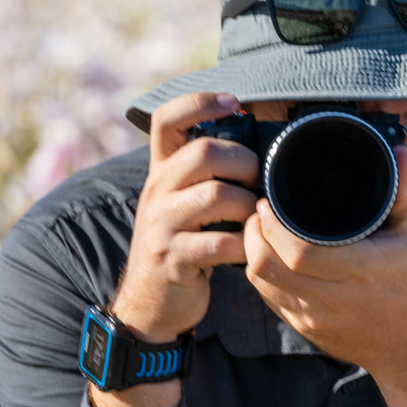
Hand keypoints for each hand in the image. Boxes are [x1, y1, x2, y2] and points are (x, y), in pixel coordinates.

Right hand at [113, 92, 258, 341]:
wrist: (149, 304)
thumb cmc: (180, 248)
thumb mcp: (181, 205)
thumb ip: (204, 177)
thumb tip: (254, 146)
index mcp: (160, 172)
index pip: (167, 118)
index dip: (201, 102)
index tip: (234, 103)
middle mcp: (157, 192)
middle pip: (205, 152)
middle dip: (244, 162)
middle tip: (258, 182)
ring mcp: (162, 225)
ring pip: (216, 195)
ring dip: (248, 206)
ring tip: (255, 220)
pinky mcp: (173, 258)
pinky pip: (219, 243)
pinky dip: (243, 246)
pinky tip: (247, 251)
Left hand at [242, 144, 406, 379]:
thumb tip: (396, 150)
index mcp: (362, 270)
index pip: (298, 252)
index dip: (272, 227)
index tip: (267, 203)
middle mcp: (335, 299)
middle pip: (269, 268)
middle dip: (253, 235)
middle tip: (258, 213)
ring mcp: (317, 319)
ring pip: (263, 285)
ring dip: (252, 254)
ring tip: (260, 231)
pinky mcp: (306, 330)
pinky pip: (269, 300)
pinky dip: (262, 275)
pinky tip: (269, 257)